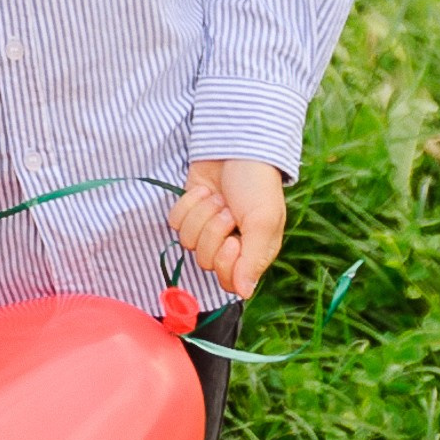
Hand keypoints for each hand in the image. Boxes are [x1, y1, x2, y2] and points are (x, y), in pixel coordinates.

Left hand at [170, 158, 286, 299]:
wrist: (237, 145)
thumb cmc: (257, 183)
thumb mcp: (264, 220)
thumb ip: (253, 259)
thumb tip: (243, 294)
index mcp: (253, 252)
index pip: (228, 281)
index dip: (225, 263)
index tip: (233, 240)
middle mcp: (229, 244)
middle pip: (205, 261)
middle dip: (213, 231)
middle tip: (227, 209)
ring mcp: (206, 228)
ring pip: (187, 242)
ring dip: (201, 214)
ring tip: (217, 198)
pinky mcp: (189, 211)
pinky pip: (175, 222)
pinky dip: (187, 205)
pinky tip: (203, 191)